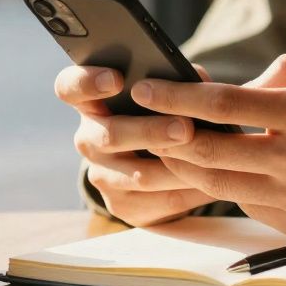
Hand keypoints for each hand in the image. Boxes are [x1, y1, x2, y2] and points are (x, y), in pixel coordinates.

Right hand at [54, 65, 217, 225]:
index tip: (117, 79)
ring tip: (211, 155)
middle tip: (185, 127)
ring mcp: (102, 176)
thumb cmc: (161, 113)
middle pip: (109, 135)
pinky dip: (190, 191)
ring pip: (139, 176)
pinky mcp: (123, 207)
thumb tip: (196, 79)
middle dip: (150, 131)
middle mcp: (89, 139)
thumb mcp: (162, 94)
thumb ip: (175, 81)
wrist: (159, 167)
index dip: (87, 82)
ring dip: (177, 166)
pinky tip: (215, 180)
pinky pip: (158, 202)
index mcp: (91, 102)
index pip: (70, 87)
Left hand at [133, 54, 285, 244]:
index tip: (145, 85)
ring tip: (171, 141)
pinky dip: (231, 185)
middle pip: (208, 150)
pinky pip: (249, 205)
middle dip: (166, 133)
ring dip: (190, 163)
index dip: (176, 95)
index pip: (224, 104)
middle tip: (141, 118)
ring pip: (220, 183)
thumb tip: (240, 85)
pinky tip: (224, 168)